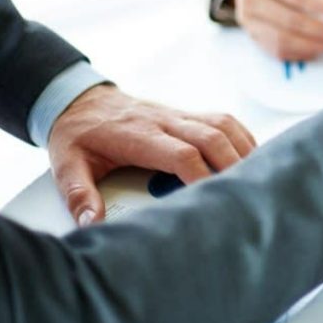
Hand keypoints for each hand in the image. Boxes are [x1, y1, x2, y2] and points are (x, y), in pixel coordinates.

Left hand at [48, 85, 255, 225]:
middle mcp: (164, 121)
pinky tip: (251, 157)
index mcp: (138, 134)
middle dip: (234, 165)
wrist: (79, 99)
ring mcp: (179, 115)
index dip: (201, 176)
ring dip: (243, 149)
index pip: (181, 153)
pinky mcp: (188, 114)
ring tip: (257, 177)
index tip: (210, 201)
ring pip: (223, 125)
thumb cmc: (78, 135)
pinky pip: (224, 120)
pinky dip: (242, 138)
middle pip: (212, 137)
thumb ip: (78, 194)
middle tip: (245, 194)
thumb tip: (92, 223)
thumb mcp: (66, 165)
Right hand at [235, 0, 322, 60]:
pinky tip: (319, 50)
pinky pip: (278, 51)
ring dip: (313, 46)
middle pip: (290, 20)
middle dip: (321, 31)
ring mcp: (249, 22)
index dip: (322, 8)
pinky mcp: (254, 38)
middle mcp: (251, 0)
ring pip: (283, 40)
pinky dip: (301, 53)